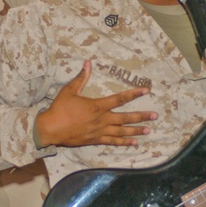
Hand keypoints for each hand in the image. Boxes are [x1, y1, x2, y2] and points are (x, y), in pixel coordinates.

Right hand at [35, 61, 155, 147]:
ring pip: (121, 131)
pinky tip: (133, 143)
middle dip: (141, 116)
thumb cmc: (59, 109)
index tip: (146, 91)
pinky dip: (123, 142)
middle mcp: (102, 119)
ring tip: (148, 130)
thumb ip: (81, 78)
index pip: (119, 98)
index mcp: (97, 106)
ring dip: (136, 131)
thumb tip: (87, 63)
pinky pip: (112, 142)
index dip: (134, 94)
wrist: (50, 129)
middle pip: (125, 118)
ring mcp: (99, 131)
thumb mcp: (69, 90)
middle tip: (155, 116)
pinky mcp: (95, 140)